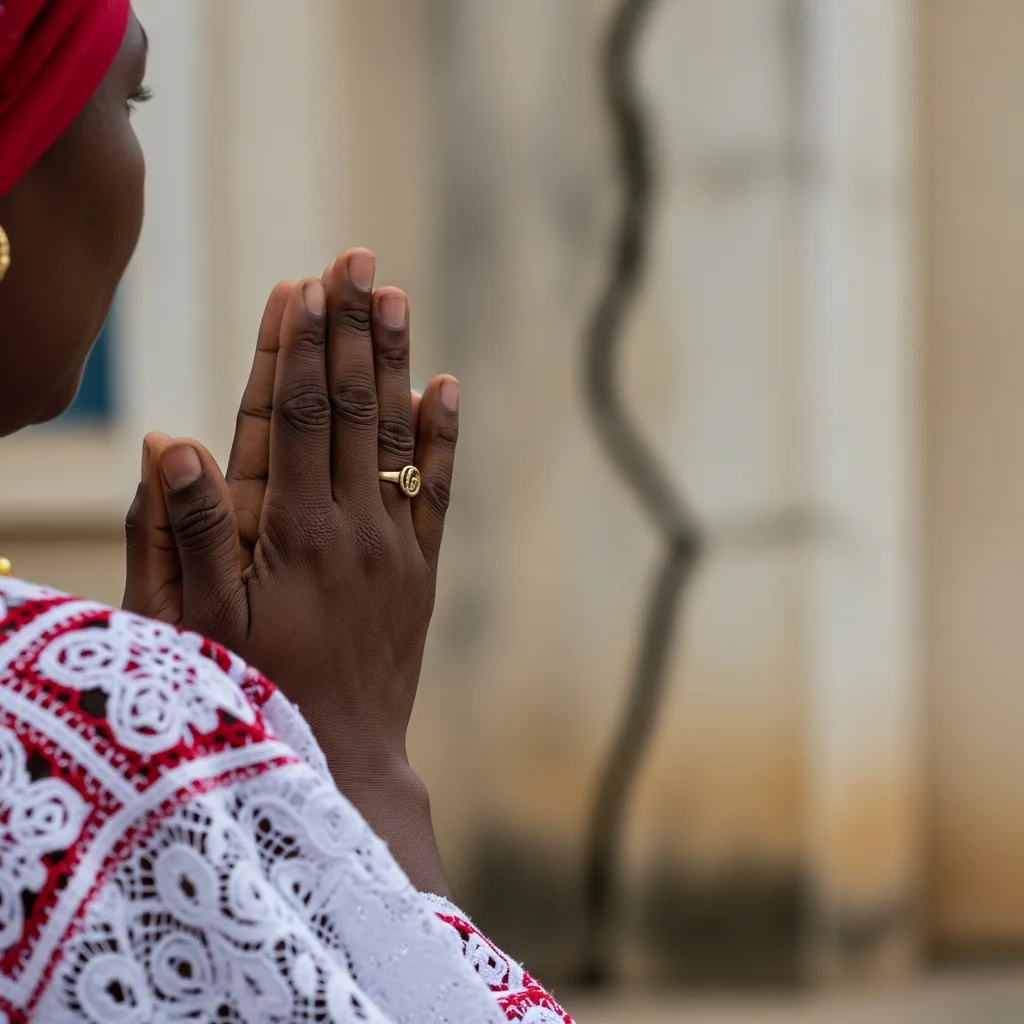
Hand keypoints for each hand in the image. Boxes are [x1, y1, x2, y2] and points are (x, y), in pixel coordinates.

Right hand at [123, 250, 460, 893]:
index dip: (293, 346)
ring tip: (395, 296)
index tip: (300, 283)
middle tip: (355, 258)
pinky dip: (440, 438)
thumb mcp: (195, 629)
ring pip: (392, 436)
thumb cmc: (252, 700)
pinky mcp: (420, 571)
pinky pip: (434, 491)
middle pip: (345, 408)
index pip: (289, 416)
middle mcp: (349, 525)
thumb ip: (179, 535)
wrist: (347, 764)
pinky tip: (447, 387)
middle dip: (348, 329)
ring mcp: (393, 546)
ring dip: (393, 363)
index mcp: (289, 532)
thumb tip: (170, 440)